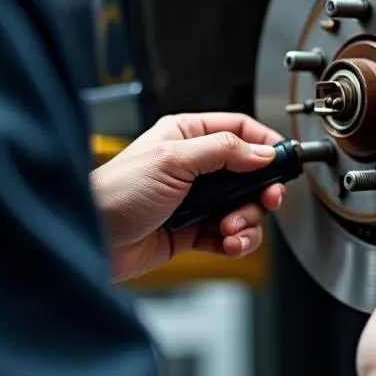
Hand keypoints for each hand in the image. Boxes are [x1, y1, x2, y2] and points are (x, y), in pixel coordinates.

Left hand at [90, 112, 285, 281]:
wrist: (90, 239)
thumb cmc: (116, 192)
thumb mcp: (173, 160)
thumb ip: (223, 151)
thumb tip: (261, 152)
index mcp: (188, 137)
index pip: (240, 131)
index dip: (266, 145)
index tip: (285, 160)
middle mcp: (194, 167)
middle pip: (249, 174)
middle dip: (261, 192)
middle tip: (266, 201)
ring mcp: (195, 200)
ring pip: (243, 208)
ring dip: (247, 222)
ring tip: (231, 229)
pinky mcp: (193, 231)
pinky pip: (229, 235)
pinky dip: (235, 242)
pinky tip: (228, 244)